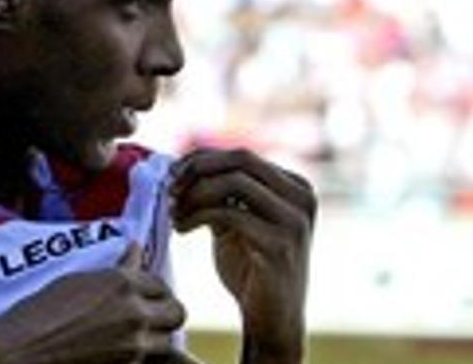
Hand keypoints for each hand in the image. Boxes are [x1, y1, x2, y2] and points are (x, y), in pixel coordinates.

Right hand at [0, 242, 186, 363]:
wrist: (21, 351)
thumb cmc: (38, 312)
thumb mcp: (77, 281)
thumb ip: (114, 270)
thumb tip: (135, 249)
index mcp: (121, 283)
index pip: (159, 283)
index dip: (152, 290)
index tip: (142, 295)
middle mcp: (134, 311)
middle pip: (176, 312)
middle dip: (165, 312)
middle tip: (148, 316)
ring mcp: (134, 344)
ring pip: (169, 340)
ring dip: (159, 337)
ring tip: (138, 336)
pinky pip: (153, 359)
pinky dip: (147, 356)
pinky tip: (128, 350)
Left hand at [169, 149, 315, 363]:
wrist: (272, 319)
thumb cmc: (252, 268)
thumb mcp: (238, 220)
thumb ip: (222, 193)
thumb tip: (184, 164)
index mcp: (295, 186)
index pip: (242, 155)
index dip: (202, 158)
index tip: (172, 174)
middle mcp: (302, 196)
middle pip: (240, 160)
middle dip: (198, 169)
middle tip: (170, 189)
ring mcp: (294, 219)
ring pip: (233, 182)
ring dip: (194, 194)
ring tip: (174, 212)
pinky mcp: (279, 243)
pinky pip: (228, 213)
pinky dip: (197, 215)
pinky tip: (181, 229)